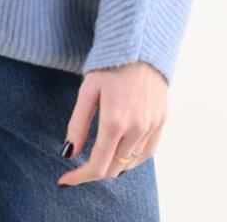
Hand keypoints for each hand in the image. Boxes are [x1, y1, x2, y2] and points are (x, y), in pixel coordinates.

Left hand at [57, 61, 166, 186]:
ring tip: (100, 156)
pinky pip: (147, 153)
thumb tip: (69, 153)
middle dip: (94, 173)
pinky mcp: (161, 121)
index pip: (98, 166)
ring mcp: (151, 126)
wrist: (141, 45)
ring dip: (113, 165)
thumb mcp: (88, 90)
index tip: (65, 180)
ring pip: (130, 163)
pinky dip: (132, 159)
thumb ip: (78, 125)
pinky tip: (122, 151)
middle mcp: (136, 129)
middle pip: (114, 169)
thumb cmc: (110, 64)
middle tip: (80, 168)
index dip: (79, 177)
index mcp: (115, 122)